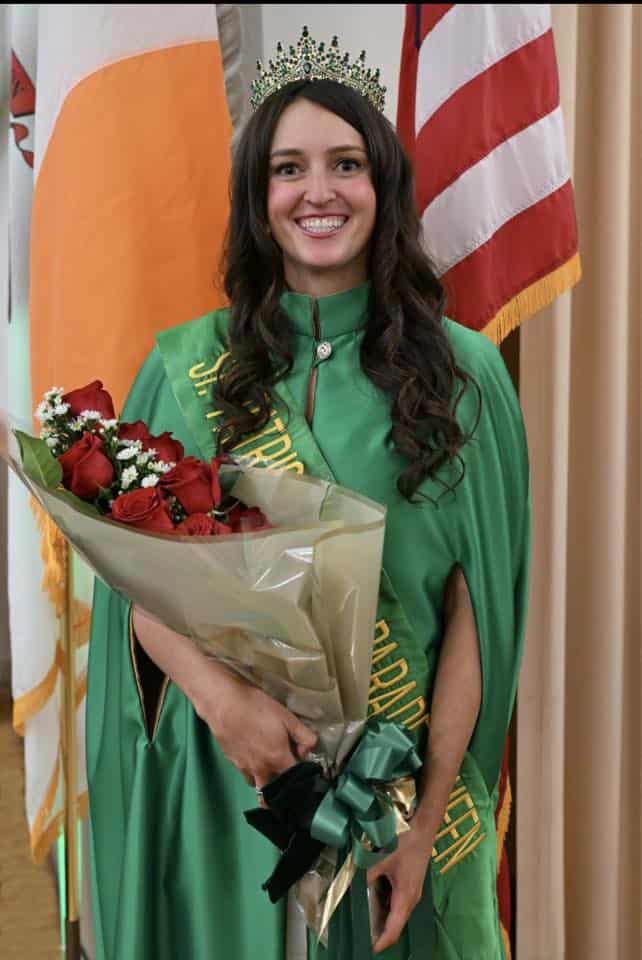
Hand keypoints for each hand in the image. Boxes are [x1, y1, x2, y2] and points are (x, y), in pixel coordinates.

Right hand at [194, 662, 317, 788]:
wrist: (224, 704)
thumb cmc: (257, 708)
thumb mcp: (287, 717)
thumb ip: (304, 736)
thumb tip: (307, 752)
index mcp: (278, 759)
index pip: (296, 779)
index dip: (303, 774)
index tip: (304, 766)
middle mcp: (261, 769)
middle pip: (275, 791)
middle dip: (283, 786)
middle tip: (287, 772)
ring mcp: (244, 768)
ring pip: (258, 785)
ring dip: (266, 781)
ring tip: (269, 765)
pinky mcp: (232, 762)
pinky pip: (246, 774)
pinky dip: (252, 771)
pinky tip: (253, 755)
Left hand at [366, 824, 432, 953]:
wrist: (423, 826)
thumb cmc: (405, 842)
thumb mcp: (382, 859)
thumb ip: (366, 875)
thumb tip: (350, 888)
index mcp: (405, 897)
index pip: (393, 930)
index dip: (381, 942)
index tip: (368, 949)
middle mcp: (411, 898)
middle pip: (396, 924)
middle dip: (380, 932)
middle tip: (362, 934)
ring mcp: (413, 891)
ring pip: (397, 912)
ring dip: (383, 918)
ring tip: (364, 919)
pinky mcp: (411, 882)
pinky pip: (398, 901)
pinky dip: (386, 905)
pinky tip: (373, 897)